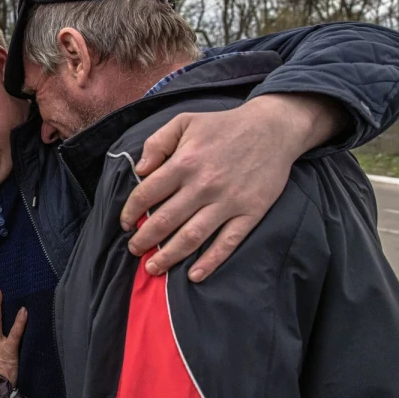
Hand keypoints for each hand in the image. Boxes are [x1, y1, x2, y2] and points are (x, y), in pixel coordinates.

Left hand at [121, 94, 344, 281]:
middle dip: (144, 240)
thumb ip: (156, 143)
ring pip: (191, 237)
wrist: (273, 129)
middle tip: (134, 250)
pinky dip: (211, 262)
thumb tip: (139, 169)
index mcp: (184, 162)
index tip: (125, 224)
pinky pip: (228, 242)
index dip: (130, 211)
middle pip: (164, 221)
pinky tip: (194, 275)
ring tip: (152, 267)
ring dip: (168, 256)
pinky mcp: (250, 212)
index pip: (146, 194)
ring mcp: (228, 201)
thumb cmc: (223, 126)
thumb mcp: (184, 122)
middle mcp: (203, 185)